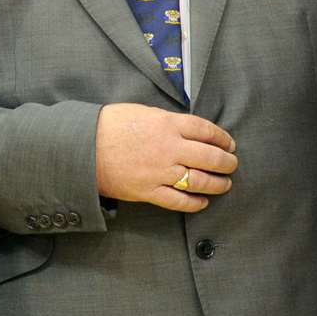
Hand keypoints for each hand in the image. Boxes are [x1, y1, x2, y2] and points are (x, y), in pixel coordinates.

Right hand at [93, 103, 236, 212]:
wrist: (83, 148)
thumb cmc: (110, 125)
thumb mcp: (143, 112)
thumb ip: (168, 121)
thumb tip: (188, 129)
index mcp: (168, 124)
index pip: (206, 130)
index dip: (222, 138)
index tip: (229, 143)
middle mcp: (169, 148)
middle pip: (210, 156)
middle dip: (227, 162)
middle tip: (232, 164)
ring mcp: (160, 172)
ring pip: (200, 181)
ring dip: (217, 183)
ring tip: (225, 183)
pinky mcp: (149, 191)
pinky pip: (179, 200)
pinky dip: (195, 203)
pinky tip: (203, 202)